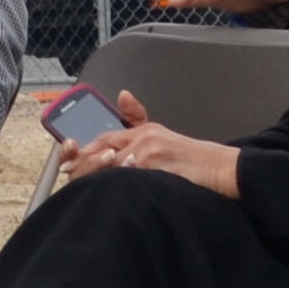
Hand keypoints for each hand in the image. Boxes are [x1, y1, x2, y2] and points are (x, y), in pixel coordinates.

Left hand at [55, 89, 241, 197]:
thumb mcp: (162, 136)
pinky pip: (131, 180)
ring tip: (88, 188)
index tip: (68, 161)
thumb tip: (122, 95)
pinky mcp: (160, 169)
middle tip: (72, 176)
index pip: (104, 137)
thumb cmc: (189, 158)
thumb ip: (138, 121)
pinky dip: (119, 186)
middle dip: (85, 165)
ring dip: (99, 177)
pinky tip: (112, 192)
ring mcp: (152, 154)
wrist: (220, 167)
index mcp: (143, 131)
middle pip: (103, 151)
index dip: (83, 150)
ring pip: (113, 167)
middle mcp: (145, 139)